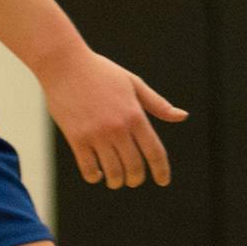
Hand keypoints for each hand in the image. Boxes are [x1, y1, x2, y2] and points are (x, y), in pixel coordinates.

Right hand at [41, 47, 185, 188]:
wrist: (63, 64)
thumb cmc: (100, 72)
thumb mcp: (133, 83)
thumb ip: (158, 104)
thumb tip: (183, 116)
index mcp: (135, 116)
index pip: (155, 152)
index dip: (162, 171)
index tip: (163, 181)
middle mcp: (118, 128)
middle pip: (134, 167)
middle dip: (136, 179)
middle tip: (134, 180)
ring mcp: (97, 134)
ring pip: (113, 172)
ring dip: (117, 181)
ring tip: (116, 180)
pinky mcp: (76, 138)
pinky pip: (88, 168)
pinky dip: (94, 176)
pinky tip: (97, 174)